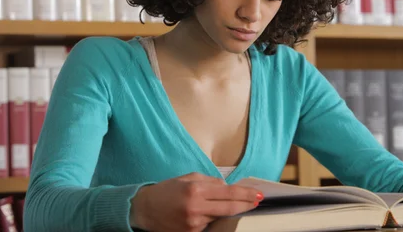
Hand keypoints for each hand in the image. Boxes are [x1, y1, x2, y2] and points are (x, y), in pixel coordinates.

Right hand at [130, 172, 263, 230]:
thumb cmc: (167, 190)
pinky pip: (208, 224)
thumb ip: (210, 181)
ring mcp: (194, 224)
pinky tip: (208, 213)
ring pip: (220, 217)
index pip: (229, 192)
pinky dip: (212, 218)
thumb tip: (228, 187)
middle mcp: (196, 208)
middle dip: (246, 204)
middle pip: (229, 208)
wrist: (144, 209)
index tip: (258, 194)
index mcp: (196, 190)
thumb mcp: (189, 178)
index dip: (246, 194)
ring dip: (227, 210)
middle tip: (257, 201)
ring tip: (232, 203)